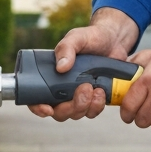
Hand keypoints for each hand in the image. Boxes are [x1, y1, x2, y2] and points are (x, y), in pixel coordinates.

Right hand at [28, 7, 139, 121]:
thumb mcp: (76, 38)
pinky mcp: (94, 99)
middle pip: (59, 112)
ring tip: (94, 88)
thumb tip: (60, 67)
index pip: (36, 98)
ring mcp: (78, 96)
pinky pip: (92, 112)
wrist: (114, 39)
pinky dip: (97, 105)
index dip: (38, 108)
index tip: (48, 109)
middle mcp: (62, 90)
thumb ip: (66, 48)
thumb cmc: (91, 37)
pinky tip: (101, 91)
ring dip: (84, 106)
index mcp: (51, 76)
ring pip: (76, 114)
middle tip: (83, 88)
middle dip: (70, 107)